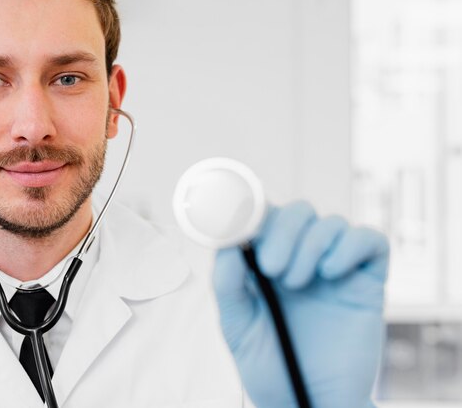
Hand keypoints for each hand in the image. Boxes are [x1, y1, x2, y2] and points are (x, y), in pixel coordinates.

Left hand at [213, 201, 388, 407]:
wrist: (308, 404)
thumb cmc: (271, 367)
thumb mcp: (237, 327)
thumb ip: (228, 285)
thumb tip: (227, 243)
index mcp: (267, 264)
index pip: (264, 217)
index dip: (254, 210)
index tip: (242, 222)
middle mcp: (301, 259)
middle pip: (298, 212)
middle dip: (283, 230)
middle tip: (270, 267)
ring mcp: (335, 269)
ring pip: (331, 223)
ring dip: (311, 244)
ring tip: (297, 284)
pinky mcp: (367, 282)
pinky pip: (371, 241)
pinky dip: (351, 246)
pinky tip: (330, 273)